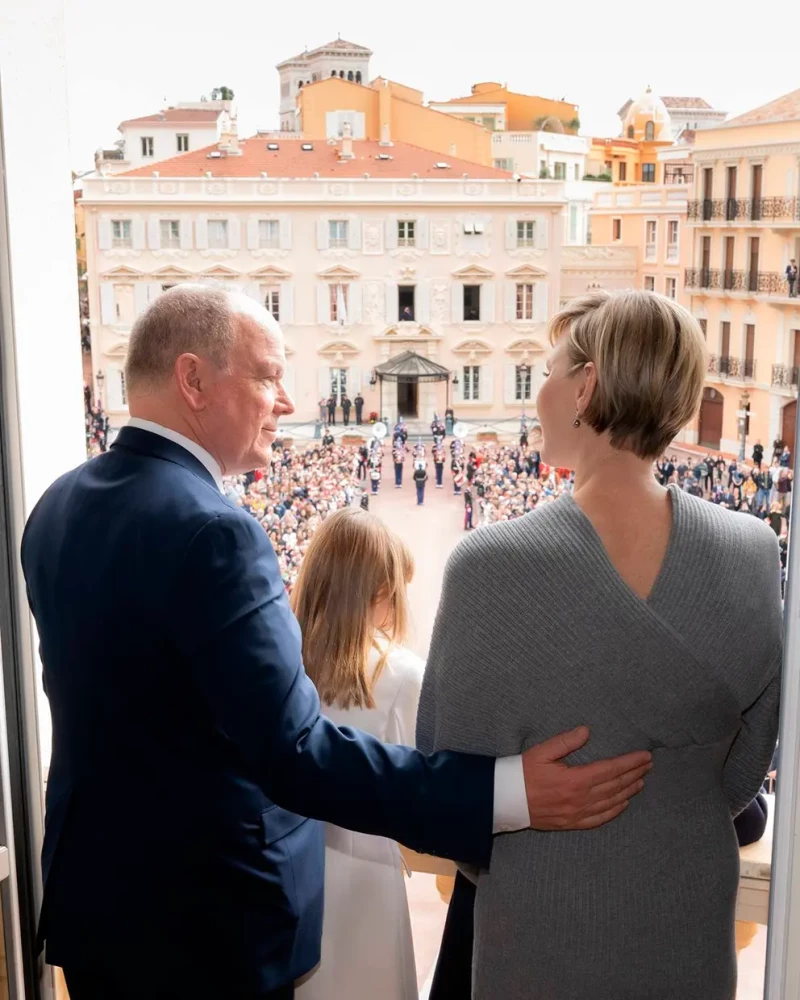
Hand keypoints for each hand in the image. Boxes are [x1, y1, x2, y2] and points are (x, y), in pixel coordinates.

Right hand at [521, 726, 651, 830]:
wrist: (506, 800)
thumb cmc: (522, 772)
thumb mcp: (542, 751)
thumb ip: (565, 741)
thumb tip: (586, 731)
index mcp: (575, 779)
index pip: (611, 769)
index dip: (630, 762)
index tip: (644, 756)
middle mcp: (580, 799)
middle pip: (615, 786)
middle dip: (634, 774)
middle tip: (648, 765)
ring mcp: (577, 813)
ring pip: (611, 802)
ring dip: (628, 791)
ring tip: (641, 781)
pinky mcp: (572, 823)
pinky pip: (599, 819)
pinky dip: (614, 811)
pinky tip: (623, 804)